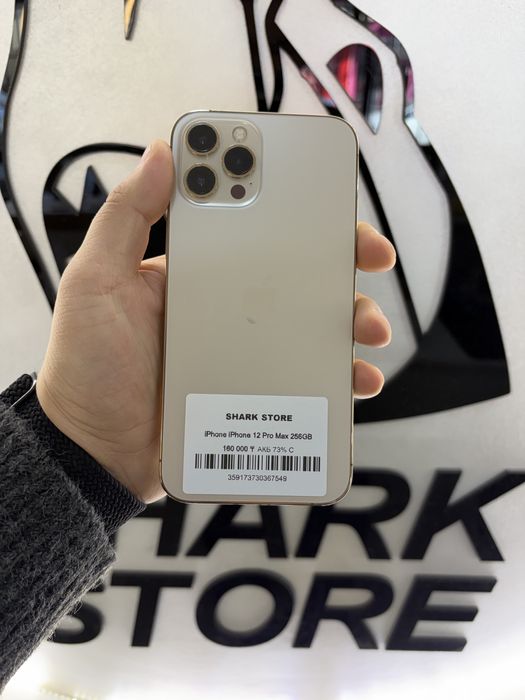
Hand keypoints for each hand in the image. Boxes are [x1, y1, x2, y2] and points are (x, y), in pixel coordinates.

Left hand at [36, 140, 395, 502]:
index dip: (290, 207)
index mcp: (193, 274)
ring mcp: (244, 351)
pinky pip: (307, 379)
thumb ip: (125, 217)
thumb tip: (162, 151)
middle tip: (372, 256)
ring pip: (311, 326)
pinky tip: (355, 379)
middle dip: (340, 261)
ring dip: (351, 319)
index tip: (325, 196)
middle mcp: (225, 307)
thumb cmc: (87, 367)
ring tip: (369, 329)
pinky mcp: (255, 392)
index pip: (251, 228)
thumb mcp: (95, 282)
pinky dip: (338, 377)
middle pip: (296, 275)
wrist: (95, 453)